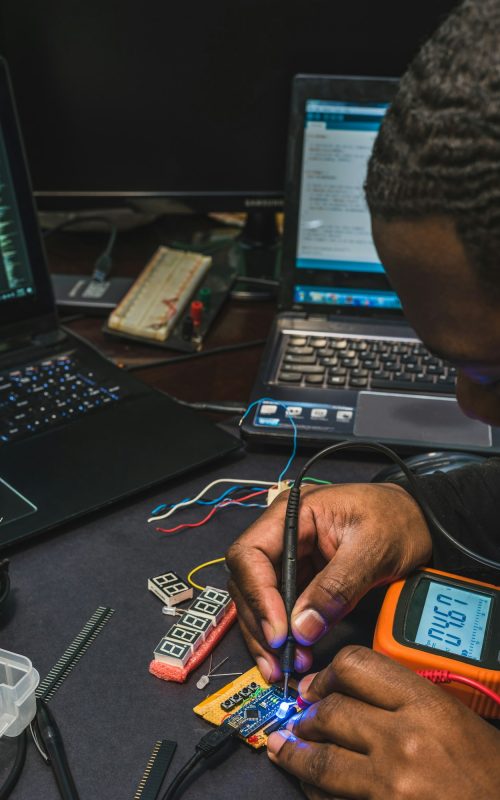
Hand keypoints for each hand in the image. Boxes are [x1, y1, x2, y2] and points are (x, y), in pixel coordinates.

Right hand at [226, 483, 431, 680]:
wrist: (419, 520)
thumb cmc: (397, 520)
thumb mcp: (372, 550)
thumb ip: (337, 587)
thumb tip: (302, 628)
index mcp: (292, 513)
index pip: (251, 554)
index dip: (258, 595)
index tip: (279, 632)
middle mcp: (282, 534)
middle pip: (247, 581)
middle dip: (259, 624)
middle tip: (279, 661)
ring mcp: (290, 556)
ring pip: (258, 599)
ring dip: (266, 636)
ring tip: (282, 668)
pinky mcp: (301, 577)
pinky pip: (280, 608)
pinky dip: (281, 635)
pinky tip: (289, 657)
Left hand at [266, 645, 499, 798]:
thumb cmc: (490, 777)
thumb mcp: (458, 721)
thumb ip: (408, 700)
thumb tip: (357, 692)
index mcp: (428, 706)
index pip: (355, 666)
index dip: (328, 673)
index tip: (318, 683)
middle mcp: (404, 742)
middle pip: (330, 711)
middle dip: (307, 714)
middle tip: (300, 717)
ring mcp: (389, 786)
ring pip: (320, 759)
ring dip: (295, 752)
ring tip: (285, 747)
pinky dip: (314, 791)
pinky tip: (310, 786)